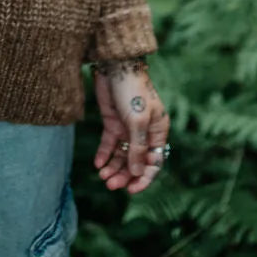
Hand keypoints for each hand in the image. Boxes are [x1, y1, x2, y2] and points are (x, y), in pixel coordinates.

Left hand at [92, 56, 169, 193]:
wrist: (114, 66)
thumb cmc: (132, 90)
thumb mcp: (138, 120)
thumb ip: (138, 147)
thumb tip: (137, 173)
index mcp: (158, 131)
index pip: (154, 162)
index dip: (144, 178)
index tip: (132, 190)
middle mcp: (144, 132)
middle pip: (136, 162)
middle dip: (124, 175)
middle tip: (110, 185)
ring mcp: (127, 129)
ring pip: (122, 156)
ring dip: (113, 168)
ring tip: (103, 177)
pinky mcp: (112, 123)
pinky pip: (109, 145)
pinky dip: (104, 155)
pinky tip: (98, 164)